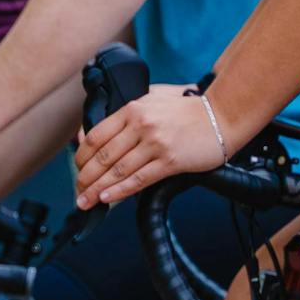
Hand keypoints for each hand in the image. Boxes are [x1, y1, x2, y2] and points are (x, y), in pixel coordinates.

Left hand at [72, 89, 228, 209]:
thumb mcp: (152, 99)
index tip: (77, 169)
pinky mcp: (169, 161)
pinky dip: (119, 191)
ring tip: (86, 201)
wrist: (221, 115)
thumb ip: (126, 112)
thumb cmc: (188, 109)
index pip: (96, 135)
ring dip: (97, 189)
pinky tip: (107, 199)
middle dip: (85, 178)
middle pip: (103, 156)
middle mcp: (141, 125)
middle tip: (78, 192)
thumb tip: (96, 131)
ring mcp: (155, 144)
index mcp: (132, 109)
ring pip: (117, 171)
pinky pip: (138, 180)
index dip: (82, 157)